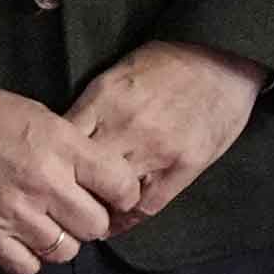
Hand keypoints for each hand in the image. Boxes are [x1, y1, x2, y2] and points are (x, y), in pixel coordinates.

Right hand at [0, 88, 133, 273]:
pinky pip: (27, 267)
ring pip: (65, 251)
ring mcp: (17, 214)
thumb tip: (98, 180)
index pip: (121, 186)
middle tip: (74, 211)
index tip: (113, 196)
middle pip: (96, 225)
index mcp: (65, 148)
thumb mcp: (44, 118)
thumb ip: (75, 151)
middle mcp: (47, 184)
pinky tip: (20, 240)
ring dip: (59, 240)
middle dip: (90, 220)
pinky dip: (28, 258)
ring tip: (44, 225)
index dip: (122, 195)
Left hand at [67, 40, 267, 227]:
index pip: (63, 144)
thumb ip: (94, 106)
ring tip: (90, 217)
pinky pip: (147, 206)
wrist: (224, 53)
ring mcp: (156, 148)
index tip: (48, 179)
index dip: (52, 166)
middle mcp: (125, 126)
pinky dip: (129, 220)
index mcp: (105, 98)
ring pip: (112, 196)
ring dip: (99, 209)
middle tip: (64, 204)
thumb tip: (66, 139)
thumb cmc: (170, 61)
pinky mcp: (185, 165)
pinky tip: (120, 221)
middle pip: (82, 176)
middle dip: (71, 193)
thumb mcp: (119, 73)